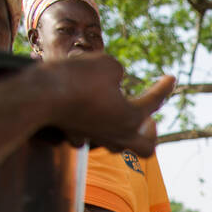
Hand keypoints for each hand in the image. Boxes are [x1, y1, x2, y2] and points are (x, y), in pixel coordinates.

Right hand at [41, 55, 174, 155]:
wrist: (39, 95)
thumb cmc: (77, 77)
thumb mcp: (107, 64)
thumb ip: (117, 71)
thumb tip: (115, 77)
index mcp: (132, 119)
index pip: (155, 102)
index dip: (165, 88)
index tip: (172, 78)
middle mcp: (117, 136)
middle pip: (146, 148)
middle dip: (150, 133)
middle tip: (150, 120)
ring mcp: (95, 139)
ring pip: (118, 147)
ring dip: (124, 133)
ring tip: (122, 117)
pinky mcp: (73, 135)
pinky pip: (89, 139)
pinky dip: (95, 130)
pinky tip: (91, 119)